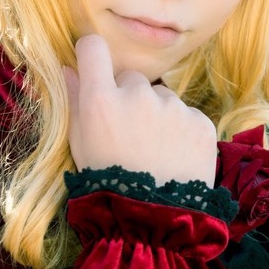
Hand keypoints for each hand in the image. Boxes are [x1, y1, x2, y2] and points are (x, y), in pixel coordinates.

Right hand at [64, 34, 216, 186]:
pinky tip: (175, 158)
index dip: (92, 53)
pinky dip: (182, 132)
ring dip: (158, 116)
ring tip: (155, 152)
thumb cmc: (107, 182)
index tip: (94, 64)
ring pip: (162, 99)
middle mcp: (138, 95)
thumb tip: (67, 68)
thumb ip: (74, 101)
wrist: (155, 220)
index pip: (94, 49)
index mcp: (101, 100)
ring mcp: (173, 107)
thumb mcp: (80, 145)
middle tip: (129, 135)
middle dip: (129, 98)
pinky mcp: (200, 122)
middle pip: (132, 79)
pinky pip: (187, 116)